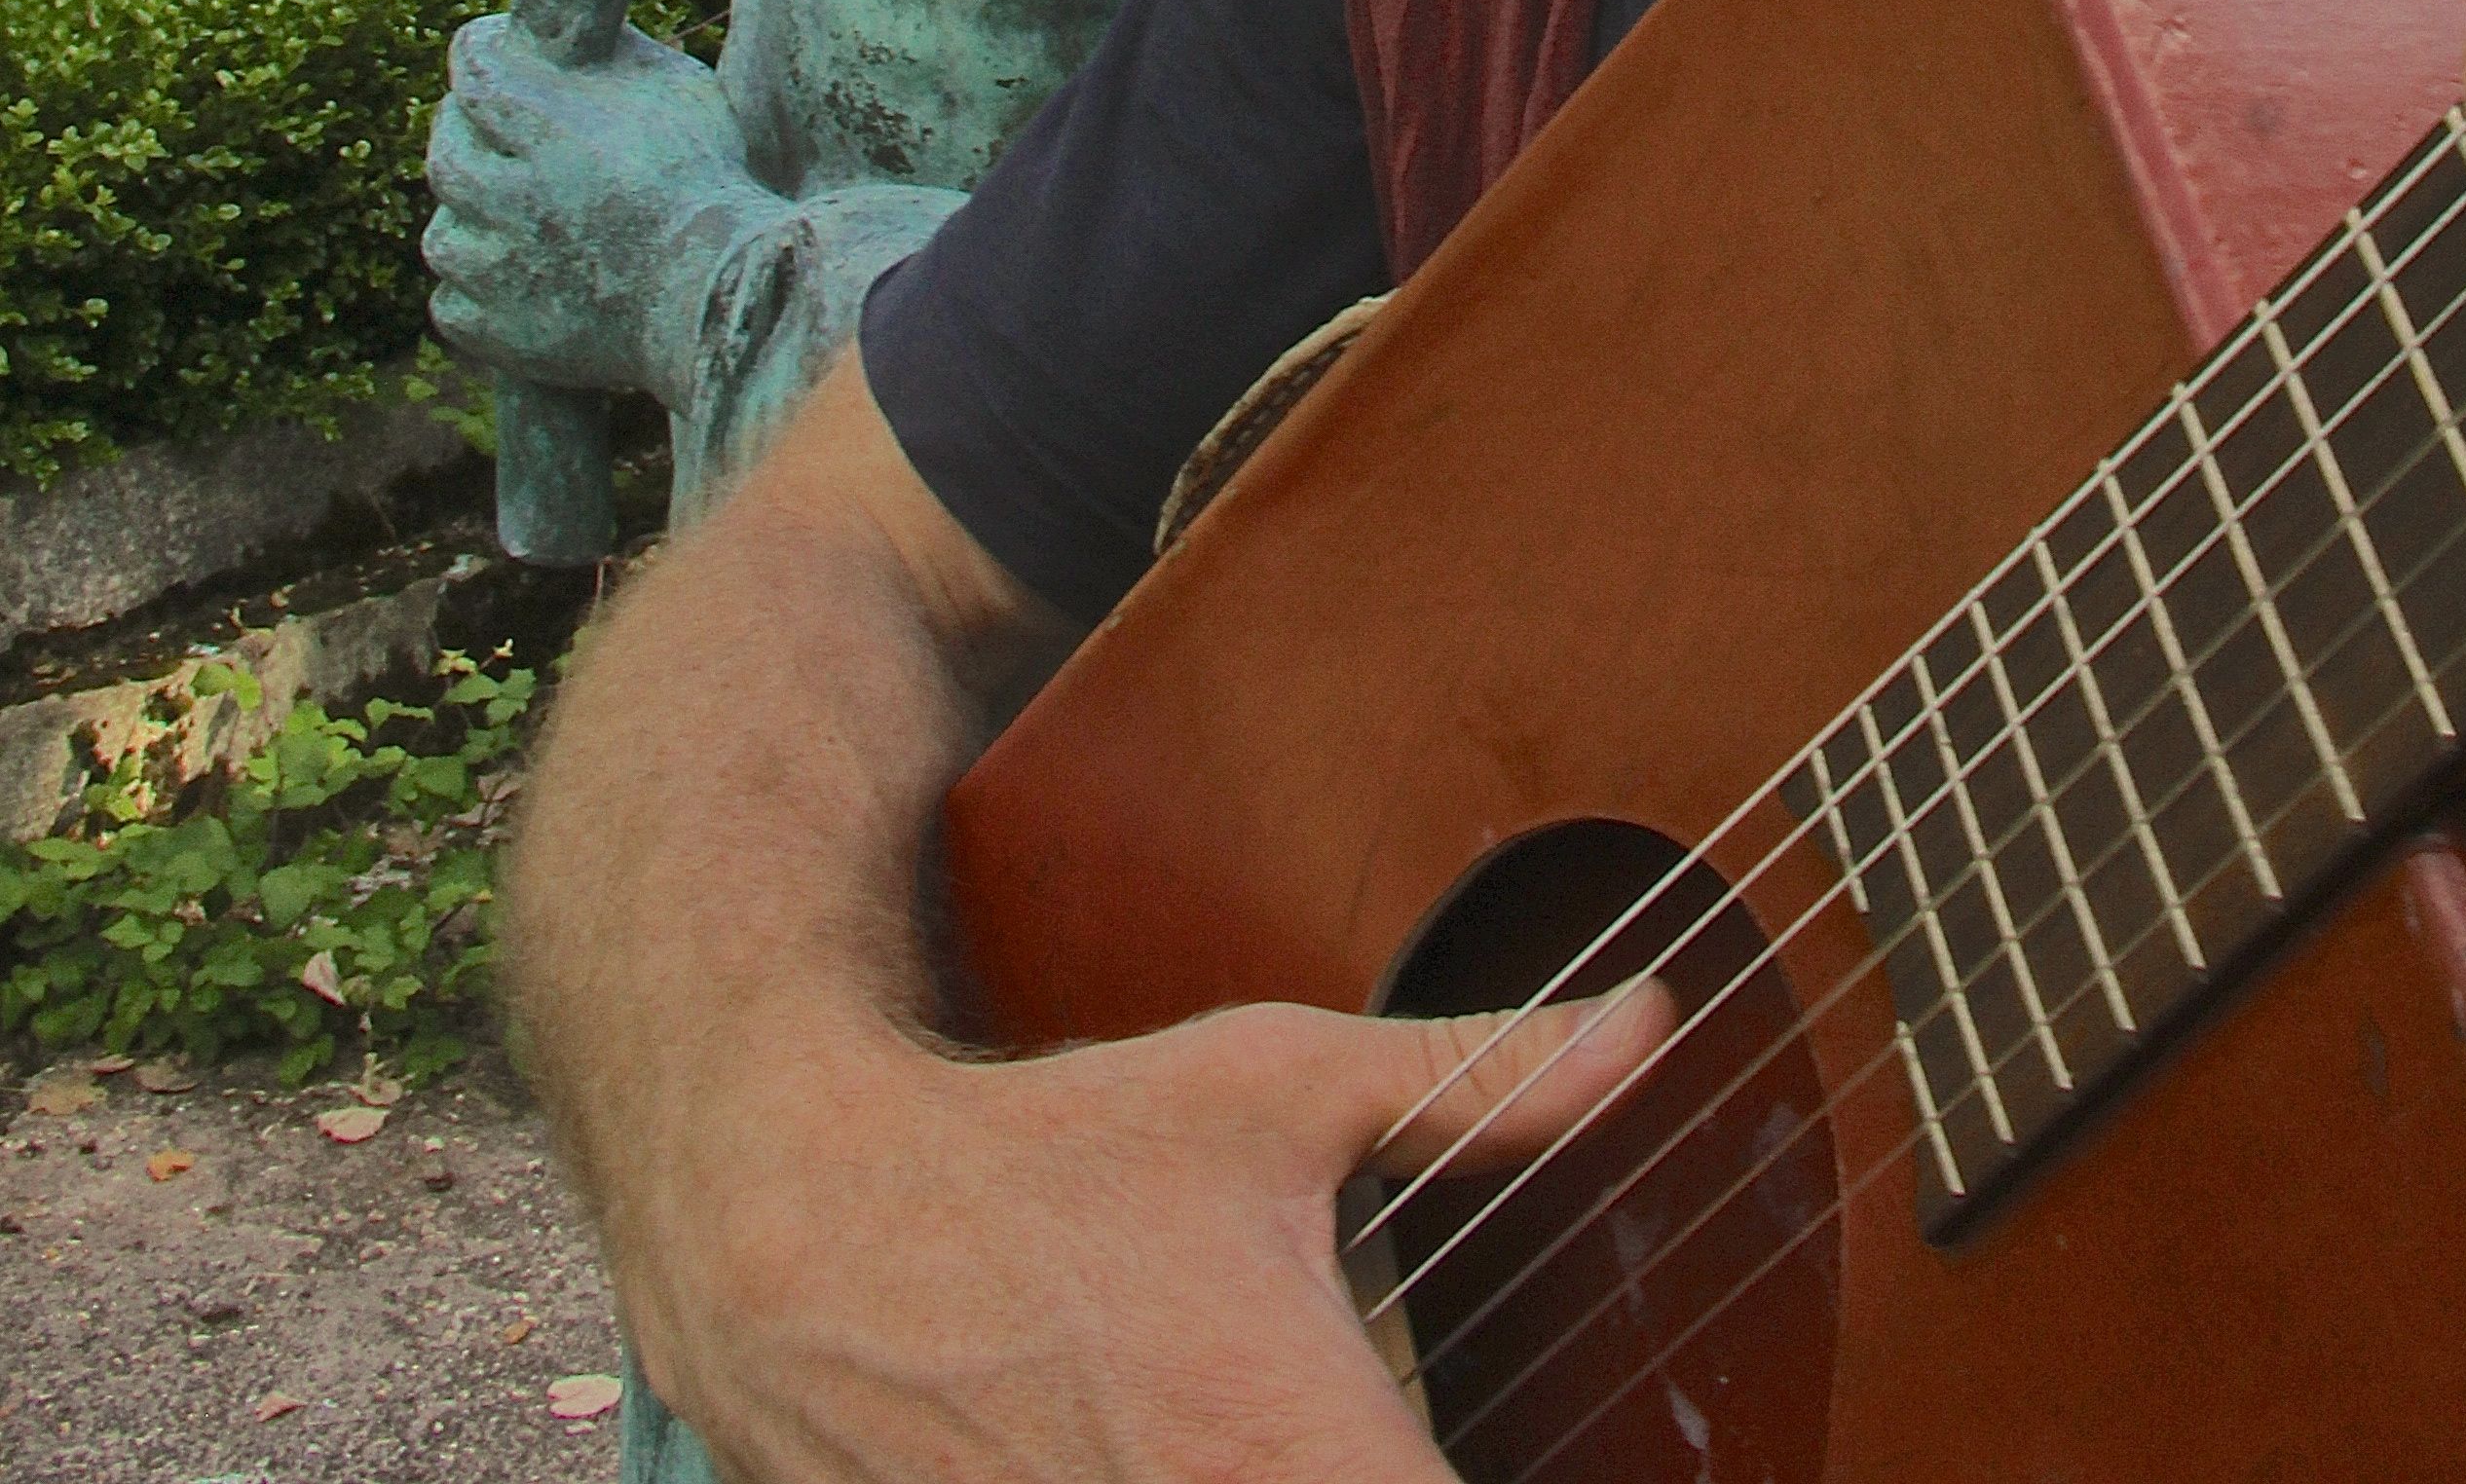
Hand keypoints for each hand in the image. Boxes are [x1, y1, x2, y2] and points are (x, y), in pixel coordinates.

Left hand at [426, 16, 772, 408]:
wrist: (724, 302)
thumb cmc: (711, 187)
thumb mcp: (680, 93)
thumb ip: (619, 57)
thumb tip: (575, 34)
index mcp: (556, 132)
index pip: (476, 72)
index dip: (474, 52)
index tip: (483, 47)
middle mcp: (516, 202)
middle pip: (445, 155)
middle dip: (458, 129)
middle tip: (480, 124)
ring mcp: (503, 275)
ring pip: (442, 235)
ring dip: (465, 217)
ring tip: (500, 209)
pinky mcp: (501, 335)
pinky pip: (453, 303)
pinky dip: (473, 287)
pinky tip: (509, 272)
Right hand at [641, 983, 1665, 1482]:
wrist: (817, 1236)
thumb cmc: (1056, 1156)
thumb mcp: (1272, 1086)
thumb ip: (1481, 1083)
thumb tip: (1645, 1029)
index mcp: (1303, 1454)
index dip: (1534, 1482)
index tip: (1565, 1454)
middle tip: (1398, 1417)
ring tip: (1272, 1433)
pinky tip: (1194, 1454)